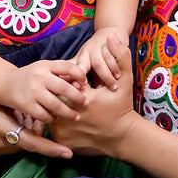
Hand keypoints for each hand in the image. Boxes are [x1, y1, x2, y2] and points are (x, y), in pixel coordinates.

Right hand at [0, 81, 73, 160]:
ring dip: (24, 134)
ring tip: (18, 117)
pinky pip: (9, 146)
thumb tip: (43, 123)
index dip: (50, 149)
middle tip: (37, 119)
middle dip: (35, 133)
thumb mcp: (6, 100)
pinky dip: (15, 136)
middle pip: (27, 143)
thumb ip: (25, 113)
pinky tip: (11, 124)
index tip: (68, 153)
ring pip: (19, 145)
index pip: (31, 142)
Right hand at [11, 58, 87, 122]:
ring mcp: (32, 91)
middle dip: (78, 97)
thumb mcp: (44, 69)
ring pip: (56, 105)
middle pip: (64, 88)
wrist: (6, 83)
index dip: (79, 75)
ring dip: (68, 112)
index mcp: (45, 65)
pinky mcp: (26, 105)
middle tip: (85, 103)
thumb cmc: (31, 77)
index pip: (67, 67)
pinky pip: (44, 115)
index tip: (84, 83)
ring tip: (76, 117)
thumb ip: (61, 74)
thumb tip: (81, 84)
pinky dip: (52, 118)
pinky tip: (55, 118)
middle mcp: (39, 77)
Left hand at [49, 34, 135, 155]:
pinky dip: (55, 122)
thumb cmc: (122, 107)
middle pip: (56, 95)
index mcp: (84, 98)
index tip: (79, 86)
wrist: (122, 137)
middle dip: (61, 94)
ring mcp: (65, 129)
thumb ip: (120, 56)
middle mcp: (72, 114)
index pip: (66, 82)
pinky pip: (51, 126)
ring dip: (55, 106)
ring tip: (65, 106)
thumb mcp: (125, 80)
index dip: (71, 82)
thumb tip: (112, 36)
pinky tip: (64, 120)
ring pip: (51, 110)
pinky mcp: (62, 140)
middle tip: (69, 96)